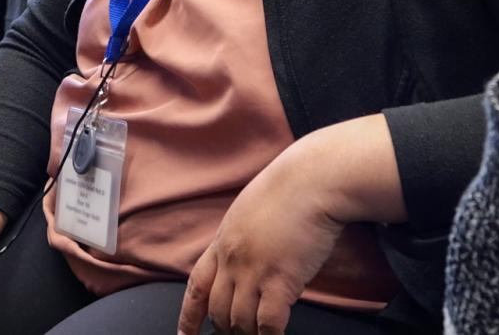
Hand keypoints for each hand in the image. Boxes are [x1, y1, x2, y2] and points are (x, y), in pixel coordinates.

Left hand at [178, 151, 345, 334]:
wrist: (312, 179)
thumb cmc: (290, 188)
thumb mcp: (250, 210)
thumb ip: (243, 238)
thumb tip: (248, 261)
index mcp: (223, 241)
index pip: (197, 285)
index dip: (189, 315)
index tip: (186, 334)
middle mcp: (233, 259)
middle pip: (217, 310)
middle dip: (224, 329)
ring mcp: (254, 271)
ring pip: (240, 322)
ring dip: (248, 334)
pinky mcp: (280, 281)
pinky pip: (268, 323)